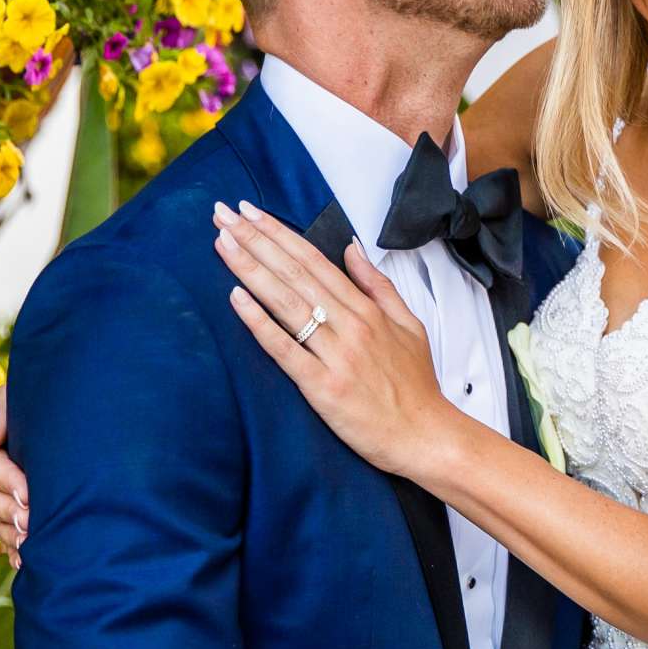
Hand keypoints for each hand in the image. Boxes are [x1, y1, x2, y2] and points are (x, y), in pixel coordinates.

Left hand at [212, 200, 464, 482]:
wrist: (425, 436)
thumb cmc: (415, 386)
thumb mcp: (408, 324)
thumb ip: (377, 284)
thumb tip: (352, 248)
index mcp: (366, 309)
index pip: (313, 260)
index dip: (278, 233)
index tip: (249, 212)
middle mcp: (350, 325)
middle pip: (294, 272)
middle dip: (255, 240)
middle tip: (222, 215)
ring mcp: (336, 354)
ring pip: (287, 302)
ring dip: (251, 269)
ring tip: (222, 243)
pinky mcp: (323, 387)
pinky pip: (285, 349)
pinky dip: (260, 322)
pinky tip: (236, 298)